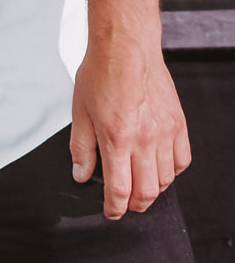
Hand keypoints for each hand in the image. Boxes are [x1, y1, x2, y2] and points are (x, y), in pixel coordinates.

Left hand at [72, 36, 189, 218]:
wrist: (126, 49)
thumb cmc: (101, 75)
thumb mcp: (80, 113)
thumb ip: (81, 148)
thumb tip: (81, 174)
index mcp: (117, 139)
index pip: (120, 189)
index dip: (115, 207)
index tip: (111, 212)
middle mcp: (145, 140)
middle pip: (147, 191)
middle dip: (135, 204)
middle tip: (125, 205)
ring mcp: (166, 133)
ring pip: (166, 179)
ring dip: (153, 190)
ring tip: (140, 188)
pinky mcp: (179, 124)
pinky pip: (182, 160)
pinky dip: (172, 172)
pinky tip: (159, 169)